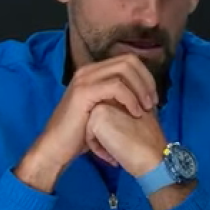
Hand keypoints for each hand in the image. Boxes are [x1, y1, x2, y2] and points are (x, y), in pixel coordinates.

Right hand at [14, 54, 158, 191]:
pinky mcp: (84, 91)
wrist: (56, 149)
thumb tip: (144, 94)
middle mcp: (88, 70)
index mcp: (94, 72)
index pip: (128, 60)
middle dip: (146, 80)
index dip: (146, 76)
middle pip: (129, 60)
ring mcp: (85, 79)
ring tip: (147, 108)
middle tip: (153, 102)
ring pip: (125, 69)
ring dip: (141, 88)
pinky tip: (136, 113)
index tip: (153, 98)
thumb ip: (118, 98)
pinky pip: (116, 86)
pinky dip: (130, 98)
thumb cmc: (81, 134)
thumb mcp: (103, 110)